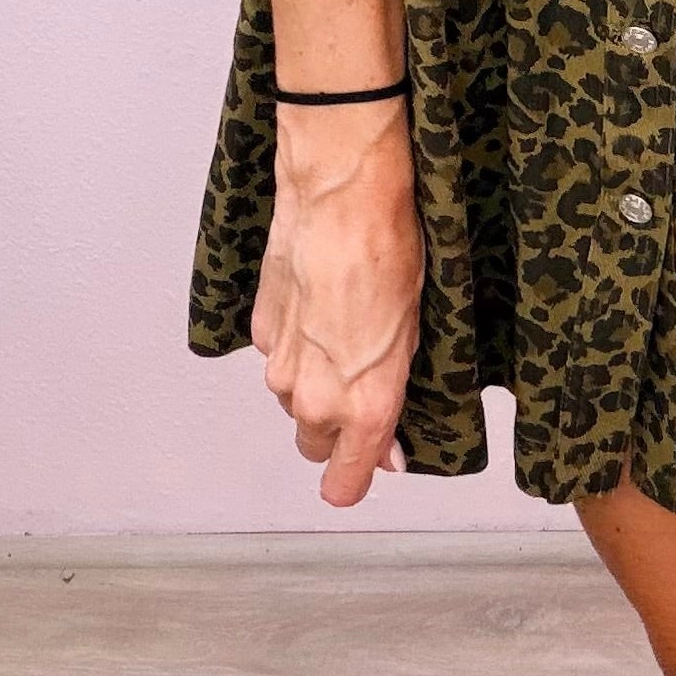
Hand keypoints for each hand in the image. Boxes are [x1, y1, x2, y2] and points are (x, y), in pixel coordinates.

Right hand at [250, 101, 424, 504]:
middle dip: (336, 426)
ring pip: (292, 401)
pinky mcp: (261, 329)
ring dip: (313, 382)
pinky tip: (319, 307)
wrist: (341, 193)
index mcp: (363, 403)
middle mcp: (314, 395)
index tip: (369, 467)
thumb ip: (392, 397)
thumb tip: (385, 444)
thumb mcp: (414, 329)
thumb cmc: (389, 248)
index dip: (355, 479)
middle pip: (315, 442)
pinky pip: (278, 357)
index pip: (343, 482)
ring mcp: (281, 364)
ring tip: (345, 330)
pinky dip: (294, 344)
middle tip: (363, 382)